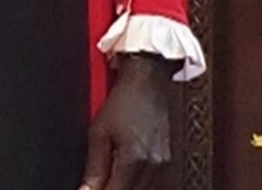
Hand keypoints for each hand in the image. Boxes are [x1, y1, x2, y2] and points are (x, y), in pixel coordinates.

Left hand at [79, 53, 176, 189]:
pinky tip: (124, 176)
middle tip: (96, 185)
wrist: (147, 83)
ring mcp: (163, 166)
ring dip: (124, 186)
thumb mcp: (99, 131)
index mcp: (135, 161)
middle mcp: (153, 168)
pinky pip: (152, 183)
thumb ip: (95, 167)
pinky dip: (135, 183)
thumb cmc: (122, 101)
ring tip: (109, 177)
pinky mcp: (167, 162)